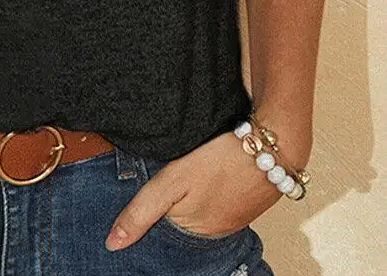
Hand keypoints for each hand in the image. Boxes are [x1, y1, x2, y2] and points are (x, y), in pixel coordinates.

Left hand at [105, 128, 301, 250]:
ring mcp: (232, 218)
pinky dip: (206, 192)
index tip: (136, 201)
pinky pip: (216, 202)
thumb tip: (112, 244)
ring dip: (187, 198)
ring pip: (197, 211)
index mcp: (196, 233)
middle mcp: (215, 232)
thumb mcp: (174, 182)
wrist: (275, 143)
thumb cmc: (223, 160)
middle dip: (166, 208)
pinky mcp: (244, 201)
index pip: (160, 234)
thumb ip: (143, 210)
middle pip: (179, 223)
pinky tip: (202, 177)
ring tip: (181, 179)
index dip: (145, 218)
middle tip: (161, 182)